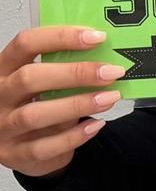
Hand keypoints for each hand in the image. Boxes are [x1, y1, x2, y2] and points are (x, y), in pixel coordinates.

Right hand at [0, 26, 121, 177]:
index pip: (25, 43)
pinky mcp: (13, 153)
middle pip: (28, 78)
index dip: (61, 37)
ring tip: (110, 97)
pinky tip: (97, 124)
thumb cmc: (39, 103)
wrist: (24, 146)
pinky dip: (74, 136)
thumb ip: (66, 68)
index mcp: (4, 69)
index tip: (96, 37)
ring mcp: (2, 127)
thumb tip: (108, 57)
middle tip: (111, 72)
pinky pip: (43, 147)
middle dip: (74, 73)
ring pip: (34, 115)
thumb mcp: (46, 81)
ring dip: (78, 104)